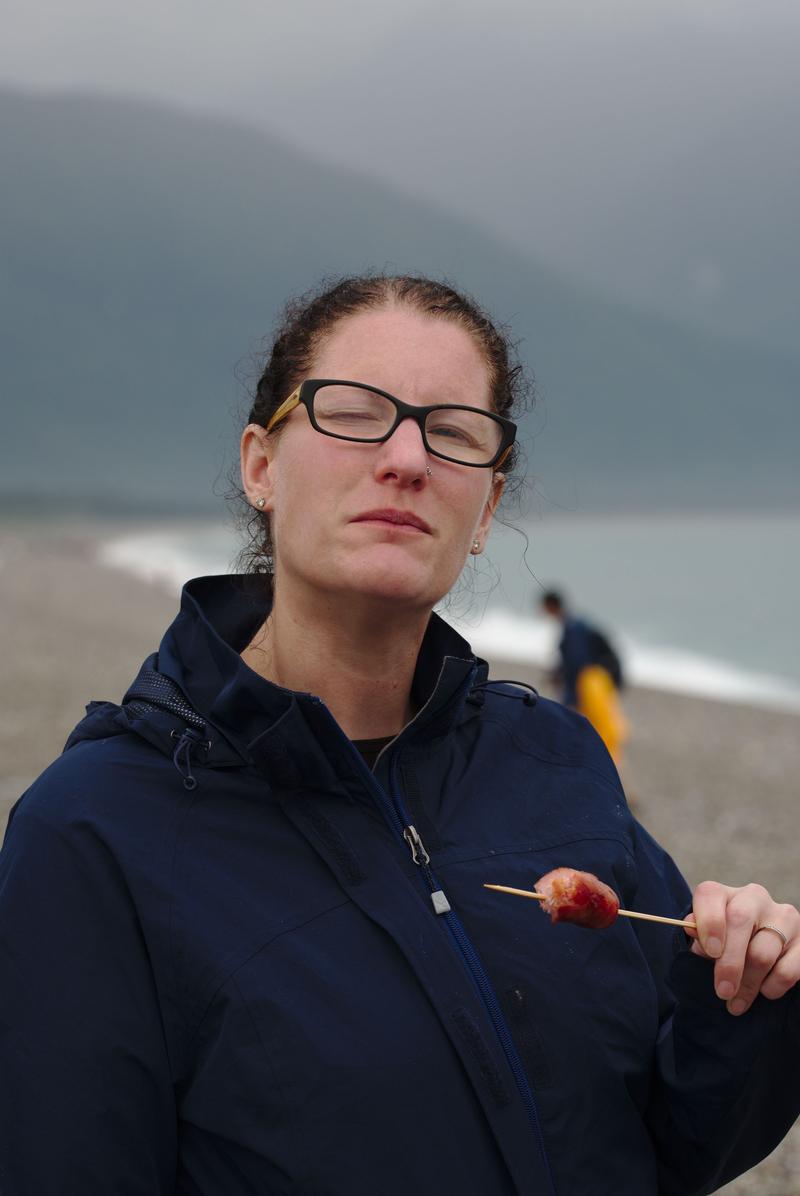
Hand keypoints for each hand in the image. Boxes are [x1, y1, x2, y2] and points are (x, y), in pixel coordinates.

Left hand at [687, 881, 799, 1015]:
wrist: (759, 951)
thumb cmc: (726, 947)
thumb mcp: (708, 942)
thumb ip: (699, 937)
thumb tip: (690, 927)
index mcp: (724, 894)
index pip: (711, 894)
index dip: (709, 922)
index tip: (710, 951)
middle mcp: (754, 897)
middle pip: (739, 920)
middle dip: (729, 962)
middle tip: (723, 992)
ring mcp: (783, 917)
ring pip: (763, 952)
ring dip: (748, 984)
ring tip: (737, 1002)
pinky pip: (788, 970)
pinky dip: (773, 986)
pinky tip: (764, 991)